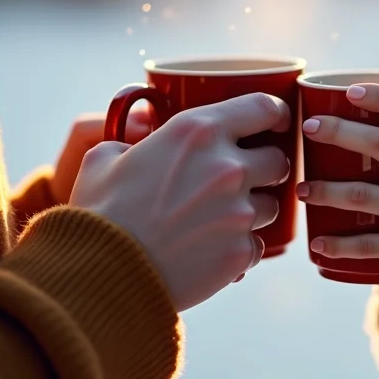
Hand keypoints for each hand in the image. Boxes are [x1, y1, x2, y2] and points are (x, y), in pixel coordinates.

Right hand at [70, 93, 291, 310]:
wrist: (101, 271)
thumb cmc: (100, 211)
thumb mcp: (106, 157)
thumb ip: (134, 140)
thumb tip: (140, 141)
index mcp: (198, 131)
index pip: (264, 107)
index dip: (275, 114)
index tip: (274, 123)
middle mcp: (227, 167)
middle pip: (279, 160)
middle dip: (266, 168)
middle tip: (245, 178)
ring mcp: (238, 211)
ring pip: (272, 205)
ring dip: (252, 210)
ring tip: (220, 219)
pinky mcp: (239, 252)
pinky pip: (256, 245)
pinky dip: (239, 248)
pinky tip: (212, 250)